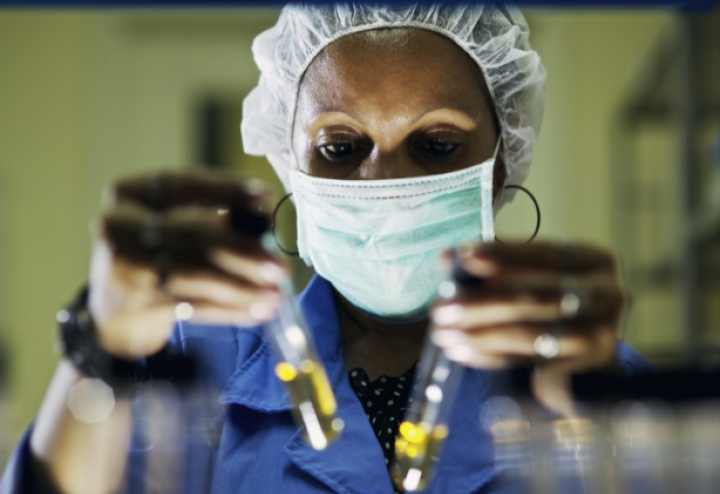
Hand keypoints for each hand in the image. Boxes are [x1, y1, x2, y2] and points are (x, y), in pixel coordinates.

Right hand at [88, 172, 285, 359]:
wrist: (112, 311)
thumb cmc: (155, 255)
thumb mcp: (170, 224)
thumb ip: (211, 216)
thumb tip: (265, 224)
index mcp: (129, 193)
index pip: (183, 182)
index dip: (226, 188)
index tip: (266, 196)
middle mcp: (119, 225)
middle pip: (192, 232)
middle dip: (244, 249)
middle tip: (280, 265)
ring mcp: (124, 267)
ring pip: (195, 274)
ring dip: (243, 286)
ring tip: (277, 293)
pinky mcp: (135, 305)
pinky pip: (195, 305)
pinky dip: (231, 309)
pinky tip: (259, 310)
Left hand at [430, 242, 623, 415]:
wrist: (580, 369)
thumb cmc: (547, 317)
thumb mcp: (523, 285)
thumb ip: (490, 271)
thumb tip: (448, 258)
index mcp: (591, 260)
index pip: (543, 253)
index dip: (503, 255)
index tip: (465, 256)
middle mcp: (605, 292)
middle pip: (535, 294)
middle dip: (480, 301)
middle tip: (440, 308)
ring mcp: (603, 331)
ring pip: (532, 331)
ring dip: (481, 332)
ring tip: (445, 334)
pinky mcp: (587, 368)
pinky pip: (532, 359)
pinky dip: (493, 355)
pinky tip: (465, 352)